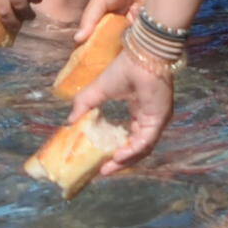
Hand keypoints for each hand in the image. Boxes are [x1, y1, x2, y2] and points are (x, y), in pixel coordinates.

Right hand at [83, 43, 174, 174]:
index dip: (116, 151)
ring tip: (109, 167)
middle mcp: (149, 119)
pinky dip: (132, 150)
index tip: (101, 161)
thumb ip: (83, 106)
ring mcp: (156, 120)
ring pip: (142, 148)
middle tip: (104, 171)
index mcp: (139, 113)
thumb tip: (69, 123)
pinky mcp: (159, 119)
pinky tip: (119, 156)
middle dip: (120, 161)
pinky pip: (146, 141)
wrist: (139, 56)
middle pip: (136, 147)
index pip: (129, 138)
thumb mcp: (96, 91)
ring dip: (126, 160)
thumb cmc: (122, 69)